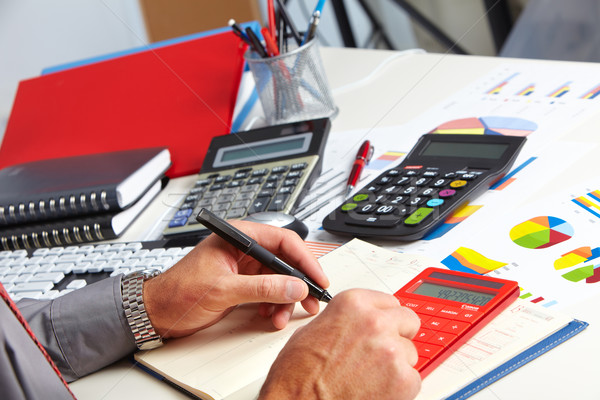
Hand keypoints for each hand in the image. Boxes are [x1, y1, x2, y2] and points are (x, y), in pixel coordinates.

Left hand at [143, 220, 328, 337]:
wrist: (157, 312)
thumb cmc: (178, 291)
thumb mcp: (223, 290)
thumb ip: (262, 288)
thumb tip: (295, 287)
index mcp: (238, 237)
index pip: (283, 240)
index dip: (304, 260)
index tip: (317, 279)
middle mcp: (243, 249)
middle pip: (284, 260)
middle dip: (298, 283)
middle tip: (311, 301)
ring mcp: (243, 267)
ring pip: (279, 278)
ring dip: (285, 299)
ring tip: (282, 317)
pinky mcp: (242, 283)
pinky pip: (268, 290)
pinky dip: (274, 304)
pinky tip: (269, 315)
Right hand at [259, 289, 421, 399]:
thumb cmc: (297, 376)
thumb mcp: (311, 331)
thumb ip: (341, 321)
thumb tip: (352, 324)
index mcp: (353, 304)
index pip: (389, 302)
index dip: (385, 317)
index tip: (383, 325)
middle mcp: (374, 322)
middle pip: (408, 321)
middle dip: (398, 335)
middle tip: (382, 352)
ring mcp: (391, 350)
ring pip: (410, 353)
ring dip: (396, 364)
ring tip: (369, 377)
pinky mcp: (403, 380)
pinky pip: (413, 379)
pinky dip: (399, 388)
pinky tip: (374, 390)